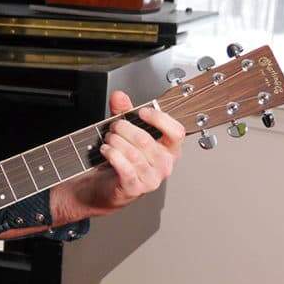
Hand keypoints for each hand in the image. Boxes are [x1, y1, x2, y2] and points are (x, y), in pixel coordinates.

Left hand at [55, 90, 185, 218]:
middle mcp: (164, 165)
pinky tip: (106, 150)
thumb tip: (119, 96)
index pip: (176, 132)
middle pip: (146, 140)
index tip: (142, 112)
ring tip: (108, 139)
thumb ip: (123, 111)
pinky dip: (111, 154)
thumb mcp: (125, 132)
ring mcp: (151, 178)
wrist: (106, 187)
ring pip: (133, 152)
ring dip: (115, 141)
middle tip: (114, 127)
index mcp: (169, 149)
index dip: (159, 119)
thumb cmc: (121, 160)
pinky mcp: (135, 187)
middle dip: (124, 129)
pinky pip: (124, 166)